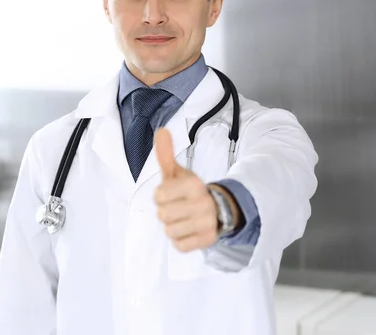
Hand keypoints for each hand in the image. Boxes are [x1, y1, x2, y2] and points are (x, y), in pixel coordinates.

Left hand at [154, 127, 220, 252]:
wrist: (217, 209)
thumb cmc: (189, 190)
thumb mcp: (177, 172)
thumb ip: (166, 154)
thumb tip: (161, 130)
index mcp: (194, 185)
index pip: (158, 196)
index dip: (160, 196)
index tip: (172, 194)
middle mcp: (203, 204)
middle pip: (162, 215)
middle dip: (165, 212)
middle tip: (178, 207)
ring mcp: (206, 223)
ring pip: (169, 231)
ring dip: (173, 226)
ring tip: (183, 219)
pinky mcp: (207, 241)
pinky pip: (180, 246)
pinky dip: (180, 240)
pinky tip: (188, 230)